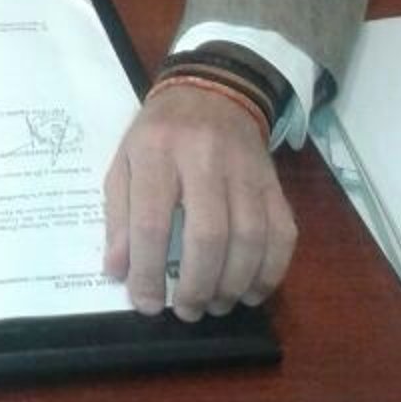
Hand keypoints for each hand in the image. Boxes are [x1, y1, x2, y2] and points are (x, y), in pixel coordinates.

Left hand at [102, 83, 296, 321]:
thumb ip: (119, 214)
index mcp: (157, 150)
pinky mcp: (275, 183)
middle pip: (207, 234)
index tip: (146, 303)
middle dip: (197, 285)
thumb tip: (117, 270)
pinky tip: (250, 291)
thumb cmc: (160, 132)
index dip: (148, 271)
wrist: (212, 91)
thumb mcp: (125, 160)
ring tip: (215, 304)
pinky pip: (282, 235)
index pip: (152, 220)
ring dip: (233, 285)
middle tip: (187, 310)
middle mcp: (204, 157)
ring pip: (249, 239)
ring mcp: (245, 169)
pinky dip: (270, 272)